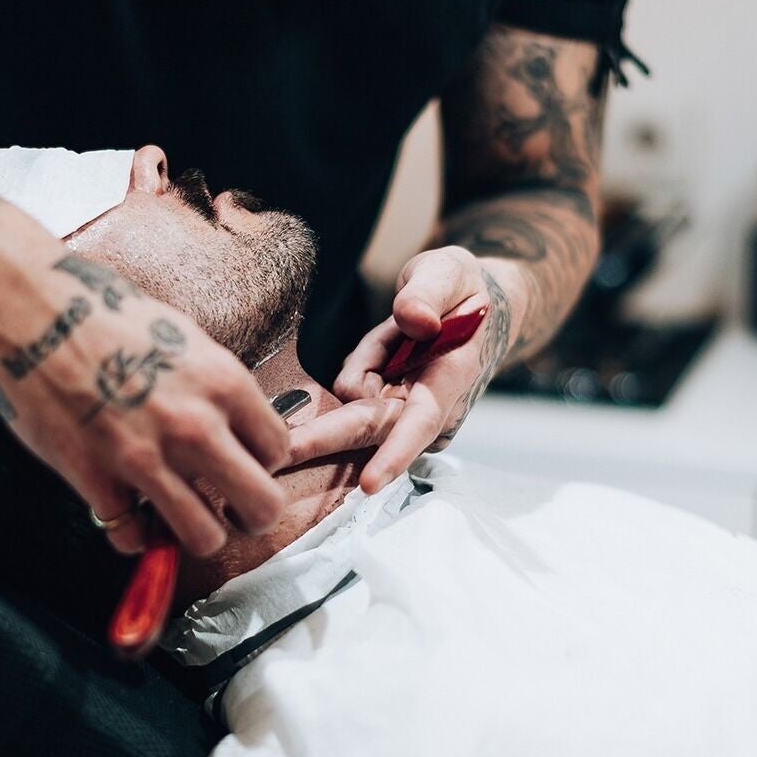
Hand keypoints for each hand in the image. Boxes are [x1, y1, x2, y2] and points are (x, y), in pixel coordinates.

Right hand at [0, 211, 288, 556]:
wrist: (26, 308)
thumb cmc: (101, 310)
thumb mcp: (182, 337)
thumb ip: (213, 387)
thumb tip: (233, 425)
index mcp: (223, 384)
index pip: (279, 452)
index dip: (262, 464)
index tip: (242, 463)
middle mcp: (195, 426)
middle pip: (262, 506)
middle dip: (249, 515)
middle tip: (228, 509)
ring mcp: (146, 458)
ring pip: (206, 538)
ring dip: (195, 534)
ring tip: (179, 517)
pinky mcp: (96, 481)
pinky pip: (133, 537)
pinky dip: (131, 533)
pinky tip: (125, 510)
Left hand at [288, 246, 511, 492]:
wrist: (477, 309)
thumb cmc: (462, 290)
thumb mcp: (450, 272)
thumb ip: (428, 293)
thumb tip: (412, 319)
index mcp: (450, 379)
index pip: (420, 423)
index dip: (395, 454)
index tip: (368, 484)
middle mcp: (428, 408)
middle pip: (366, 429)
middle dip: (322, 441)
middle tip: (278, 456)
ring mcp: (406, 413)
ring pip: (355, 400)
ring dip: (367, 360)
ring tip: (400, 331)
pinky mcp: (388, 410)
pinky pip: (352, 388)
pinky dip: (363, 362)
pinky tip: (391, 346)